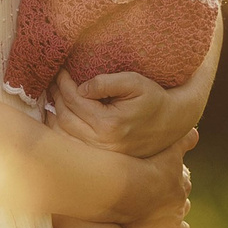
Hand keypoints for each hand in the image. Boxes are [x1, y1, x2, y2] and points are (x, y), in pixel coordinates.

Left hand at [53, 68, 204, 160]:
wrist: (173, 121)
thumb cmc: (154, 98)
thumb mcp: (134, 82)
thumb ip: (106, 82)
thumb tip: (80, 88)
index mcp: (109, 124)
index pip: (74, 100)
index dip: (64, 83)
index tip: (61, 70)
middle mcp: (103, 142)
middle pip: (64, 117)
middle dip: (57, 96)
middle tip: (54, 80)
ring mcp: (102, 153)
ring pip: (64, 132)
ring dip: (55, 112)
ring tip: (55, 94)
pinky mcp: (103, 157)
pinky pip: (73, 142)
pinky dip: (62, 127)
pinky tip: (61, 113)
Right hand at [118, 136, 193, 227]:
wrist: (124, 188)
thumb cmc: (140, 163)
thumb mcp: (166, 146)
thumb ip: (182, 138)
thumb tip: (197, 133)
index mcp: (178, 183)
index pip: (183, 183)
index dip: (176, 182)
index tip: (166, 182)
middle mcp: (177, 206)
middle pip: (182, 205)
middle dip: (175, 205)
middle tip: (163, 204)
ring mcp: (169, 226)